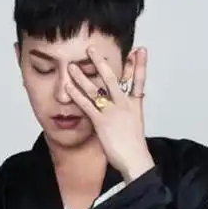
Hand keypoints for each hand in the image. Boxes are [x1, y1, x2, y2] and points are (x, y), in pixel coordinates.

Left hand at [65, 46, 154, 181]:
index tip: (139, 49)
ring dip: (82, 76)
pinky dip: (76, 95)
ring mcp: (113, 112)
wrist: (135, 160)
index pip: (138, 81)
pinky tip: (68, 87)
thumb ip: (126, 116)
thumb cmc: (133, 148)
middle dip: (101, 63)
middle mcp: (124, 105)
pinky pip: (87, 105)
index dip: (139, 65)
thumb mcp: (133, 127)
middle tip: (92, 48)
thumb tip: (119, 115)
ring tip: (72, 65)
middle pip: (112, 79)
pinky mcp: (102, 122)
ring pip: (96, 89)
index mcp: (135, 106)